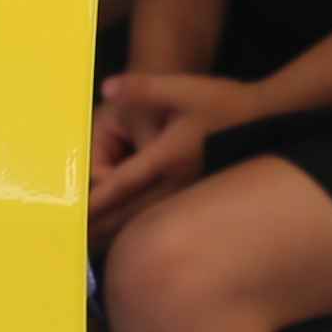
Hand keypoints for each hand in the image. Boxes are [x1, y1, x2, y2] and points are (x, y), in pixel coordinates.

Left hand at [89, 68, 257, 239]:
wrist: (261, 117)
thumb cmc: (219, 100)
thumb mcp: (180, 86)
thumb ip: (142, 87)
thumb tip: (108, 88)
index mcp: (169, 156)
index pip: (123, 182)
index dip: (95, 198)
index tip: (72, 213)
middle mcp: (177, 183)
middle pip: (130, 214)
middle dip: (99, 226)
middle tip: (70, 240)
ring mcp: (186, 195)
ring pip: (144, 222)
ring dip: (115, 233)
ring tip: (87, 245)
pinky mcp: (191, 198)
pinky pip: (157, 219)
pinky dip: (134, 229)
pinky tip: (118, 236)